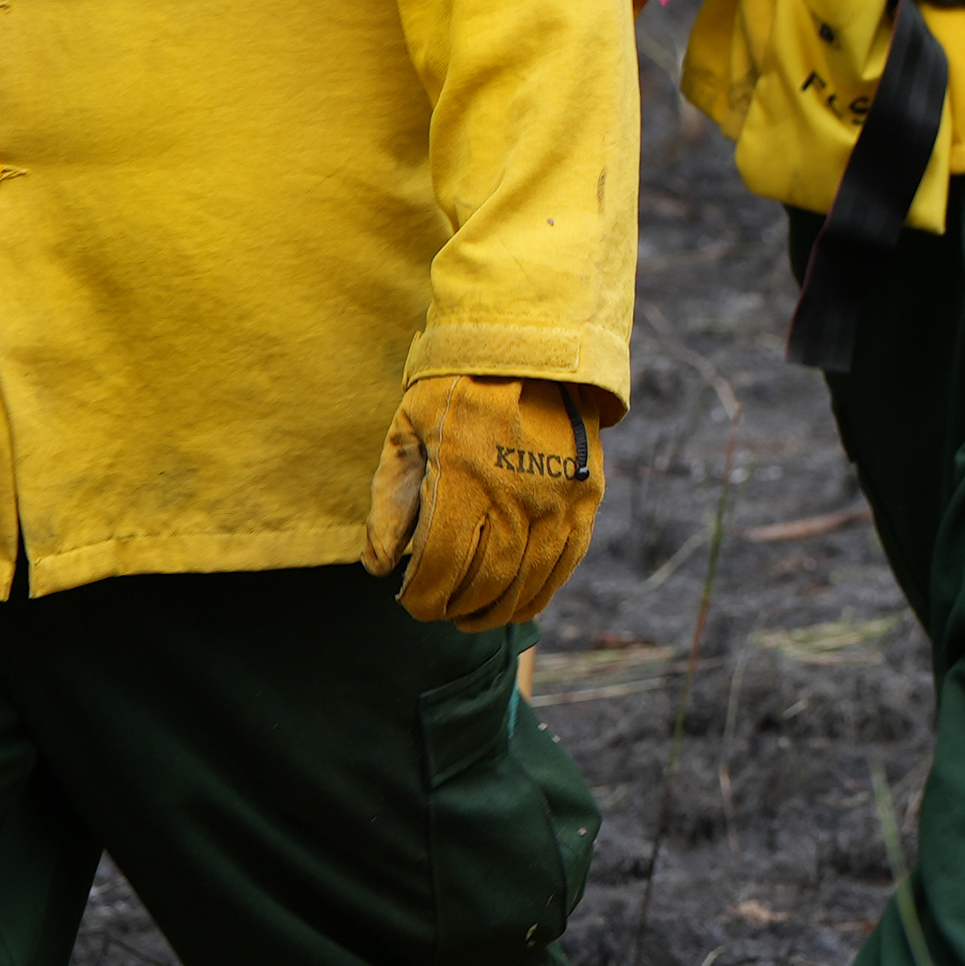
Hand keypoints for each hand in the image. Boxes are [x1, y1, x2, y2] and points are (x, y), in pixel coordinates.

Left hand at [368, 377, 606, 631]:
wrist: (530, 348)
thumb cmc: (455, 391)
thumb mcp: (406, 434)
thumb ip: (390, 504)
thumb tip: (379, 569)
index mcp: (461, 483)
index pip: (439, 569)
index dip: (422, 599)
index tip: (411, 603)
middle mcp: (513, 499)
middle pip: (484, 583)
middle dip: (456, 609)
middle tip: (440, 612)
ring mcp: (555, 501)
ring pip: (527, 582)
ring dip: (497, 611)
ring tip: (475, 617)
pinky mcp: (584, 498)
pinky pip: (566, 562)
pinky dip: (542, 592)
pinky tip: (519, 603)